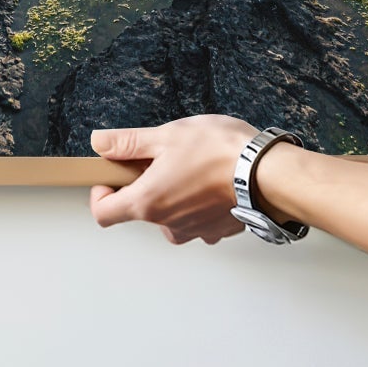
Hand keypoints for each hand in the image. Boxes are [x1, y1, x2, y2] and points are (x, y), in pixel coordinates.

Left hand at [88, 115, 255, 243]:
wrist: (267, 173)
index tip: (111, 176)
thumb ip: (128, 142)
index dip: (100, 194)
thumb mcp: (166, 136)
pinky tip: (212, 180)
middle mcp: (167, 224)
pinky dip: (198, 203)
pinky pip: (198, 219)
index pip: (104, 214)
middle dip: (144, 185)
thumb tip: (100, 143)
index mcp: (147, 202)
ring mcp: (194, 231)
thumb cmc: (220, 153)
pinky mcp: (217, 230)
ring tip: (192, 167)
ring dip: (173, 196)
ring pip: (170, 216)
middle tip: (162, 159)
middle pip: (139, 211)